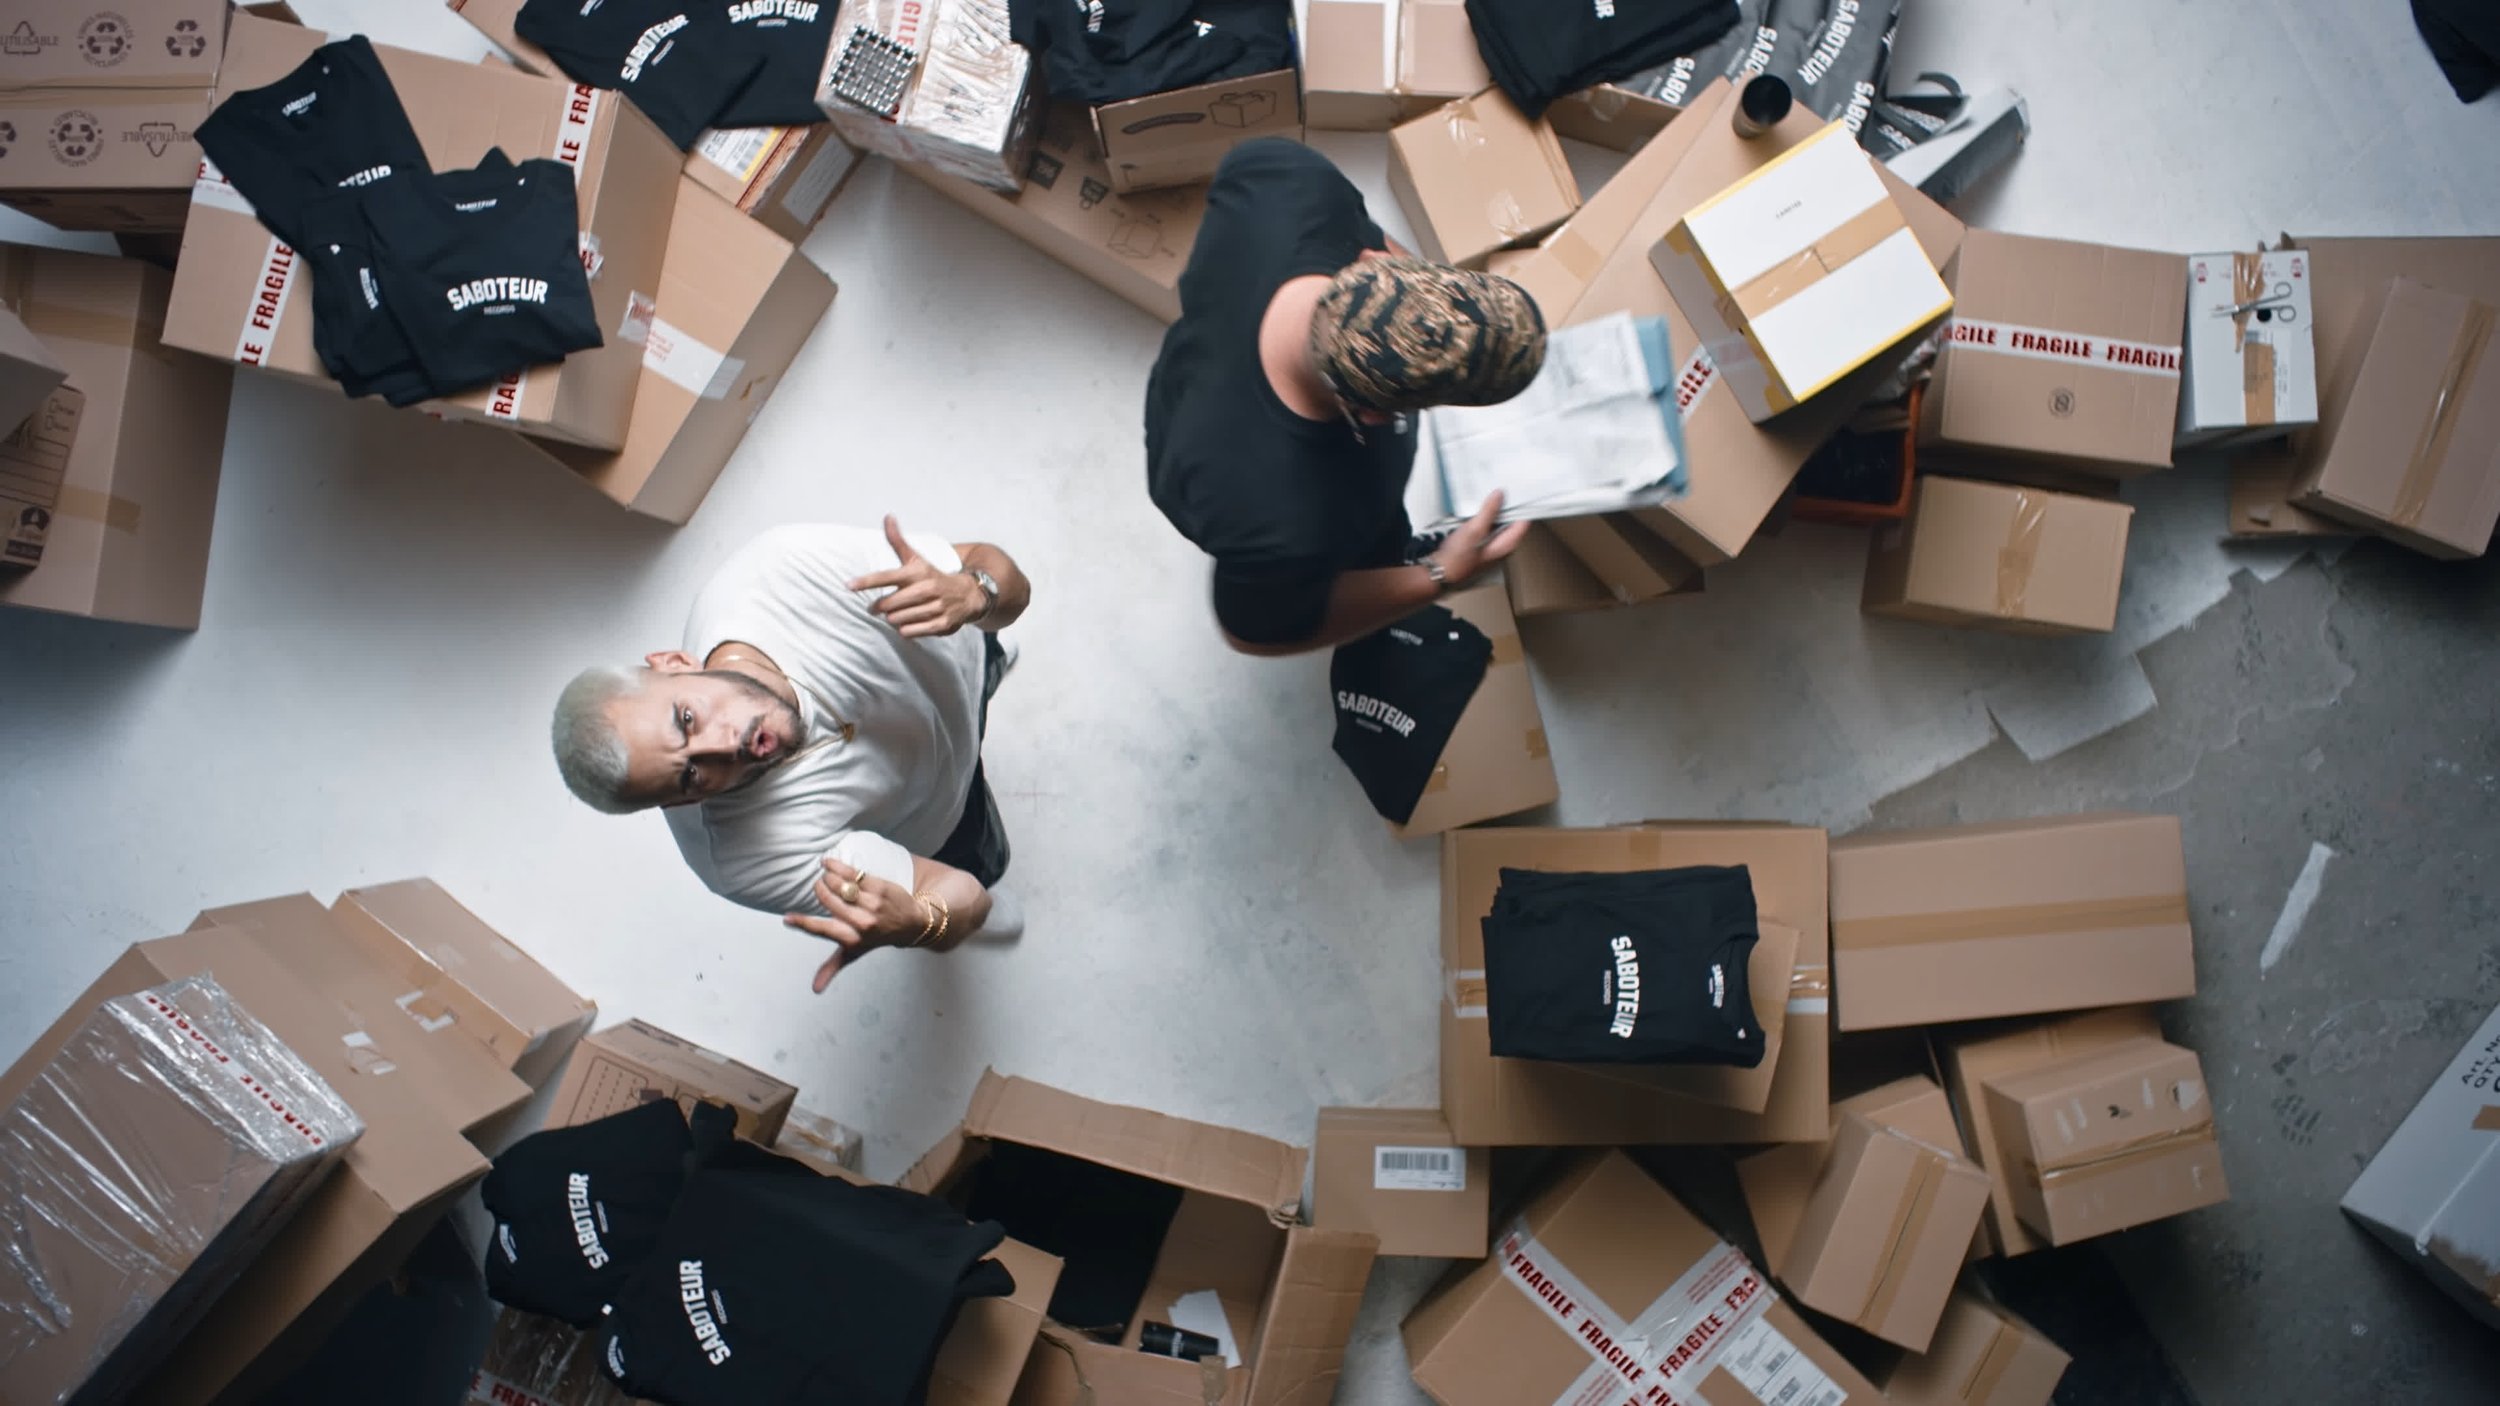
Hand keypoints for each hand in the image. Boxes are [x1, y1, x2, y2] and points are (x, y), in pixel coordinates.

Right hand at [782, 858, 926, 992]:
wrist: (911, 923)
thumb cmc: (876, 937)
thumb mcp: (855, 952)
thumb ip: (832, 967)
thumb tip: (815, 990)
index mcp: (852, 939)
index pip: (822, 930)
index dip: (803, 924)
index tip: (787, 919)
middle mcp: (863, 923)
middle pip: (829, 899)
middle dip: (819, 889)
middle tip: (819, 886)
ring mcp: (873, 905)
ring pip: (840, 884)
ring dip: (828, 877)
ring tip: (827, 876)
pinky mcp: (881, 887)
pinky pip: (853, 873)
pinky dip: (837, 866)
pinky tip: (828, 863)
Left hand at [849, 515, 987, 637]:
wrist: (968, 594)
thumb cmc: (933, 576)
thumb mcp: (916, 559)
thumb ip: (898, 541)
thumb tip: (887, 516)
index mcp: (917, 571)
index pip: (886, 576)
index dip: (866, 581)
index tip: (848, 585)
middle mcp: (927, 588)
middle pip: (888, 604)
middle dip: (880, 607)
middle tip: (879, 607)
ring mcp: (936, 607)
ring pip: (898, 619)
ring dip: (893, 619)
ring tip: (897, 614)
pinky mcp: (942, 624)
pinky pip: (910, 631)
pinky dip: (905, 629)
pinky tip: (908, 623)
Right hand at [1429, 492, 1529, 587]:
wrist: (1439, 571)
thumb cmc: (1456, 560)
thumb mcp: (1474, 530)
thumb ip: (1489, 511)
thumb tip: (1499, 496)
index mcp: (1507, 545)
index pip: (1523, 522)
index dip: (1521, 506)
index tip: (1515, 493)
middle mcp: (1501, 547)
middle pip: (1511, 521)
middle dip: (1505, 507)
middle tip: (1498, 493)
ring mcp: (1490, 546)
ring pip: (1498, 523)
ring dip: (1492, 511)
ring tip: (1485, 501)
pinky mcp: (1479, 545)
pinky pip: (1486, 526)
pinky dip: (1482, 518)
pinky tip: (1474, 514)